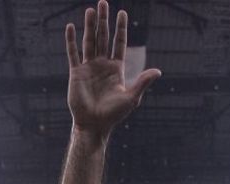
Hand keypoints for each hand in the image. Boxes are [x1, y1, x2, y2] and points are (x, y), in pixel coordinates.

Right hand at [65, 1, 161, 135]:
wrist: (94, 125)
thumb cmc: (113, 114)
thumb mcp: (131, 97)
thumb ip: (142, 82)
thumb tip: (158, 71)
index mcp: (116, 69)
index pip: (119, 43)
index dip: (121, 28)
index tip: (122, 13)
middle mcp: (102, 65)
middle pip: (103, 37)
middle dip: (103, 20)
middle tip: (103, 2)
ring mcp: (88, 68)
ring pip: (89, 41)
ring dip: (89, 25)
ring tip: (90, 9)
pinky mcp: (76, 73)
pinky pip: (73, 53)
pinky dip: (71, 41)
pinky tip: (70, 27)